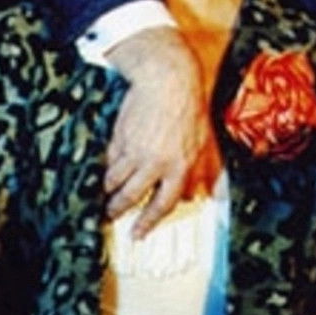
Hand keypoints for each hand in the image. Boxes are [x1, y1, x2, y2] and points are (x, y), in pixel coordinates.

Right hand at [103, 26, 208, 237]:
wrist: (168, 81)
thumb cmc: (191, 109)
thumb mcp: (206, 142)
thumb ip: (208, 171)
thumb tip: (212, 196)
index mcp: (180, 168)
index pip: (162, 204)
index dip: (148, 222)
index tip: (136, 233)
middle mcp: (156, 163)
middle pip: (131, 196)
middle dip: (117, 208)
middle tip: (110, 214)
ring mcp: (135, 150)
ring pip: (115, 179)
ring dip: (108, 189)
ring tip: (103, 194)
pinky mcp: (120, 136)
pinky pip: (109, 158)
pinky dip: (106, 166)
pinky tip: (104, 169)